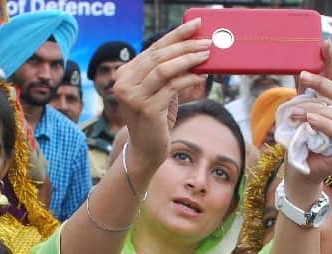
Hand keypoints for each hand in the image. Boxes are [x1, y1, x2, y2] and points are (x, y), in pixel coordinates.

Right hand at [112, 19, 210, 179]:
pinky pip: (172, 87)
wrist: (146, 150)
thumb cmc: (156, 120)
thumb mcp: (160, 92)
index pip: (153, 48)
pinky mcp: (147, 109)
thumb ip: (168, 73)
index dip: (175, 35)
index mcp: (125, 74)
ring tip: (207, 55)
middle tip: (207, 42)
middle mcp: (124, 83)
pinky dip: (189, 79)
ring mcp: (133, 96)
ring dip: (188, 59)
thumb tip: (194, 50)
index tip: (194, 24)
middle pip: (158, 56)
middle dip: (185, 46)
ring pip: (164, 68)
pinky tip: (202, 76)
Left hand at [283, 40, 331, 196]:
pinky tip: (311, 121)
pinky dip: (325, 125)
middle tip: (303, 76)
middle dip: (323, 84)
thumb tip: (305, 65)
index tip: (324, 44)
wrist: (299, 167)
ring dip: (315, 111)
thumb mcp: (303, 109)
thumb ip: (307, 89)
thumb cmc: (302, 138)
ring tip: (296, 113)